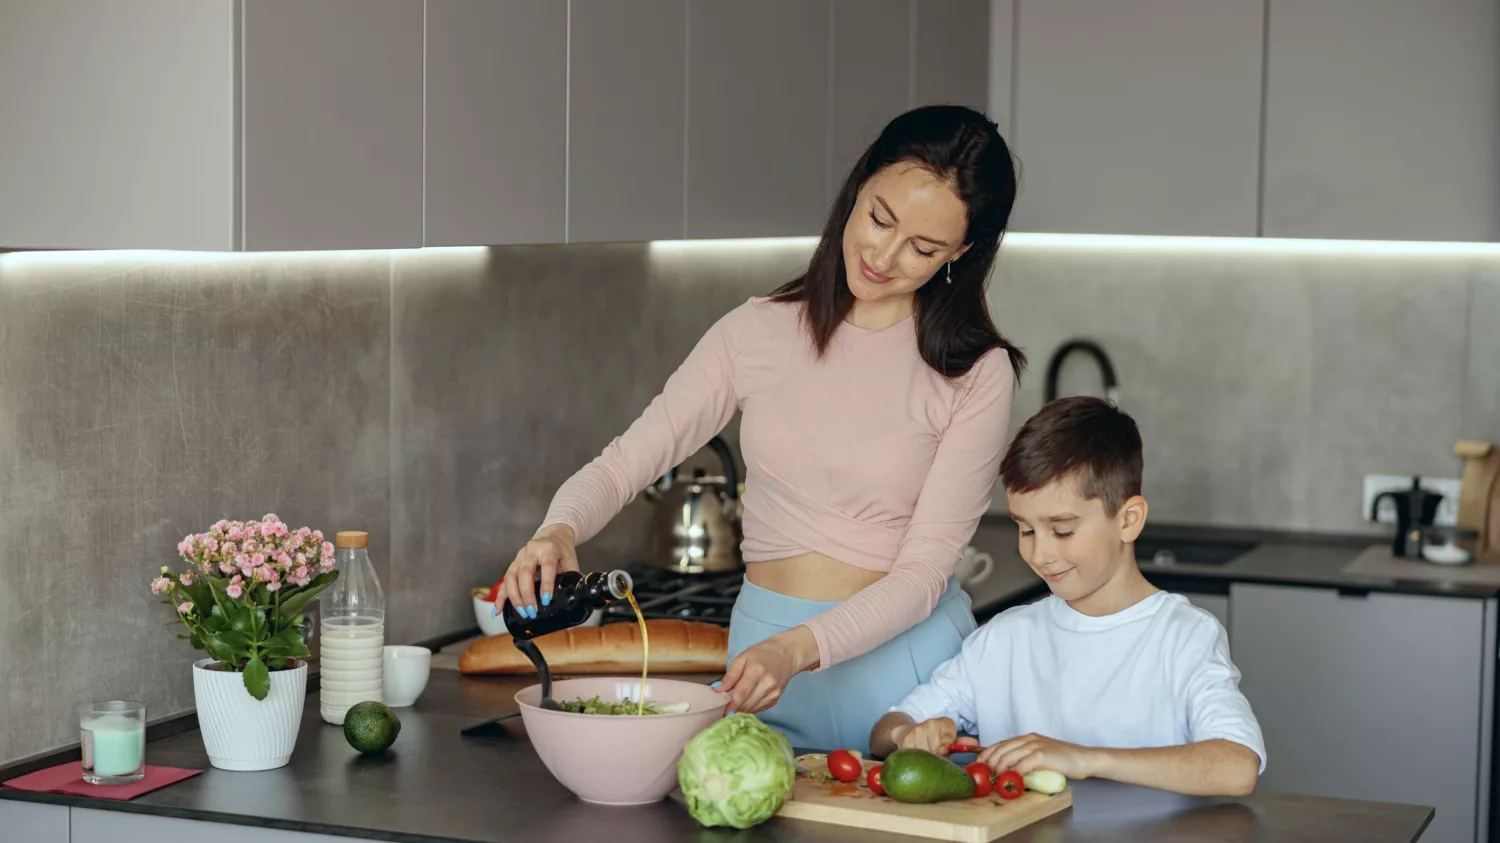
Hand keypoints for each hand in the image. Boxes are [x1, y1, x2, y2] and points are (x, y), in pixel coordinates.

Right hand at [500, 524, 578, 619]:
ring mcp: (519, 557)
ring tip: (521, 612)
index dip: (546, 583)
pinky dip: (500, 596)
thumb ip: (572, 576)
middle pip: (524, 572)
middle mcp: (531, 551)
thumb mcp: (571, 560)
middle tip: (531, 610)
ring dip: (514, 596)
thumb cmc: (562, 549)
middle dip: (526, 594)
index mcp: (549, 549)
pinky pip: (504, 580)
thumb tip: (577, 596)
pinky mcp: (513, 564)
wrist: (553, 534)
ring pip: (511, 576)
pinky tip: (498, 609)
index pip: (546, 566)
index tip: (545, 600)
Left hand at [717, 628, 815, 713]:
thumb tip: (717, 691)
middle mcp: (767, 685)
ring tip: (732, 705)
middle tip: (722, 709)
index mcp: (756, 672)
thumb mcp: (742, 658)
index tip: (720, 713)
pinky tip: (746, 701)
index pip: (741, 694)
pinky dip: (750, 708)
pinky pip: (759, 709)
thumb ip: (730, 676)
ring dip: (741, 710)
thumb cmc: (762, 653)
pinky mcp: (776, 699)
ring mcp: (773, 693)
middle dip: (733, 709)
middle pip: (746, 705)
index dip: (730, 706)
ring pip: (752, 709)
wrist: (786, 654)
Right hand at [893, 718, 973, 755]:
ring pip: (925, 753)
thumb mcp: (949, 740)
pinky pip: (913, 755)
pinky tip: (917, 759)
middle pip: (936, 748)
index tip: (942, 751)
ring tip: (928, 760)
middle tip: (937, 762)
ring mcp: (917, 731)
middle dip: (937, 758)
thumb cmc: (935, 740)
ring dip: (927, 761)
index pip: (946, 734)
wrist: (909, 732)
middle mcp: (930, 723)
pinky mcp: (906, 740)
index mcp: (945, 723)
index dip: (944, 744)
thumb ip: (961, 744)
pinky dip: (916, 761)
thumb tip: (975, 744)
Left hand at [977, 732, 1100, 779]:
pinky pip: (1022, 765)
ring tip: (996, 781)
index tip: (979, 765)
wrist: (1084, 759)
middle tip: (985, 776)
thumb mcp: (1040, 756)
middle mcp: (1028, 739)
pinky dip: (1014, 774)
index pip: (1000, 744)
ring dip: (1000, 770)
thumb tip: (1009, 773)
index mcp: (1027, 738)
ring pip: (1008, 757)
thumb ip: (1026, 760)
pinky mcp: (1041, 755)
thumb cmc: (1063, 761)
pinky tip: (1012, 781)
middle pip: (1001, 750)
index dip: (987, 754)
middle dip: (990, 764)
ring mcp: (1035, 745)